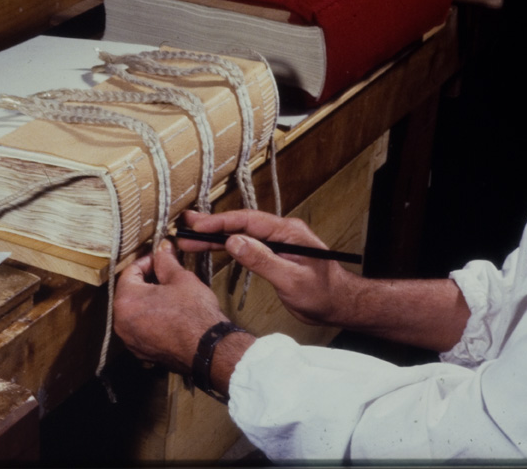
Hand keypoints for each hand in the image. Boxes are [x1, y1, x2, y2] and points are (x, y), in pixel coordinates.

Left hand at [113, 239, 229, 373]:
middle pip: (129, 292)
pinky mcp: (142, 352)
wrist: (209, 349)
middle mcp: (122, 322)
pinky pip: (141, 328)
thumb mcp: (181, 279)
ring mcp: (131, 340)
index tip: (160, 258)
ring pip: (135, 311)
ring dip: (148, 301)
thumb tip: (163, 248)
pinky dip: (151, 319)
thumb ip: (166, 261)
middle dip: (147, 281)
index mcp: (126, 301)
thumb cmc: (194, 314)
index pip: (130, 271)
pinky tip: (169, 314)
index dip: (147, 261)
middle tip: (165, 274)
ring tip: (169, 294)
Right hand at [179, 209, 352, 325]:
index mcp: (288, 231)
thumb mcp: (291, 280)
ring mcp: (278, 241)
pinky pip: (247, 244)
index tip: (198, 227)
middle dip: (212, 226)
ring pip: (241, 233)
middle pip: (241, 224)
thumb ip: (263, 259)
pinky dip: (227, 245)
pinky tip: (212, 246)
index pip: (248, 221)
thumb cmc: (324, 294)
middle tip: (185, 226)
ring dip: (216, 236)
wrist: (341, 305)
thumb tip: (234, 241)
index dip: (220, 223)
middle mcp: (282, 231)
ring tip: (190, 237)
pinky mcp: (275, 252)